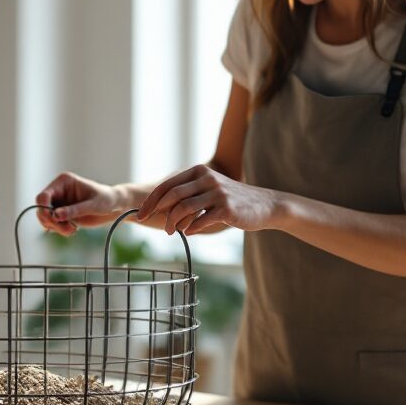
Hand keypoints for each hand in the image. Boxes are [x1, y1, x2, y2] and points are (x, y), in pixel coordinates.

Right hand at [33, 172, 126, 234]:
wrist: (115, 207)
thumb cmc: (107, 200)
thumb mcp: (93, 205)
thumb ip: (74, 210)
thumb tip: (55, 215)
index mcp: (63, 182)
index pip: (43, 196)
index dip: (44, 209)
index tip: (54, 220)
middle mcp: (58, 191)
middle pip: (42, 208)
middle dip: (51, 221)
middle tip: (67, 230)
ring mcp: (59, 202)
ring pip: (46, 217)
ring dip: (56, 227)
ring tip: (71, 231)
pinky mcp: (62, 213)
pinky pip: (52, 223)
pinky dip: (59, 229)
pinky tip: (71, 230)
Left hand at [136, 164, 277, 234]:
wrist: (265, 205)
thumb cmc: (231, 201)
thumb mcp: (208, 191)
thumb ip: (187, 196)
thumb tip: (160, 210)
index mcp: (199, 172)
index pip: (167, 185)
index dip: (151, 201)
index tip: (140, 215)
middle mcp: (207, 178)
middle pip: (172, 196)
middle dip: (158, 213)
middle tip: (154, 226)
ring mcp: (217, 192)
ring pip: (184, 208)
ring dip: (173, 223)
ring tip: (172, 232)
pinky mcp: (227, 208)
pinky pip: (201, 220)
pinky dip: (191, 228)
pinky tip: (189, 233)